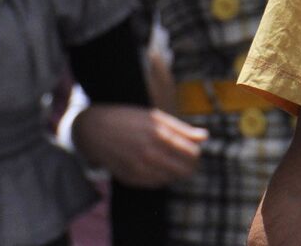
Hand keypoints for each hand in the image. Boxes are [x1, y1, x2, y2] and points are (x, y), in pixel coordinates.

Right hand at [72, 104, 206, 187]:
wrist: (95, 129)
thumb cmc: (129, 118)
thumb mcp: (157, 117)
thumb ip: (183, 129)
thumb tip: (205, 137)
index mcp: (160, 135)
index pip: (191, 154)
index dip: (197, 154)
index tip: (195, 152)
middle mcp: (150, 153)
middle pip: (183, 170)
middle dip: (190, 166)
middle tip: (189, 162)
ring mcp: (139, 167)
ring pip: (170, 179)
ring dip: (175, 173)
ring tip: (173, 164)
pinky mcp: (129, 178)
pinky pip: (154, 184)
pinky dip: (161, 178)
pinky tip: (159, 169)